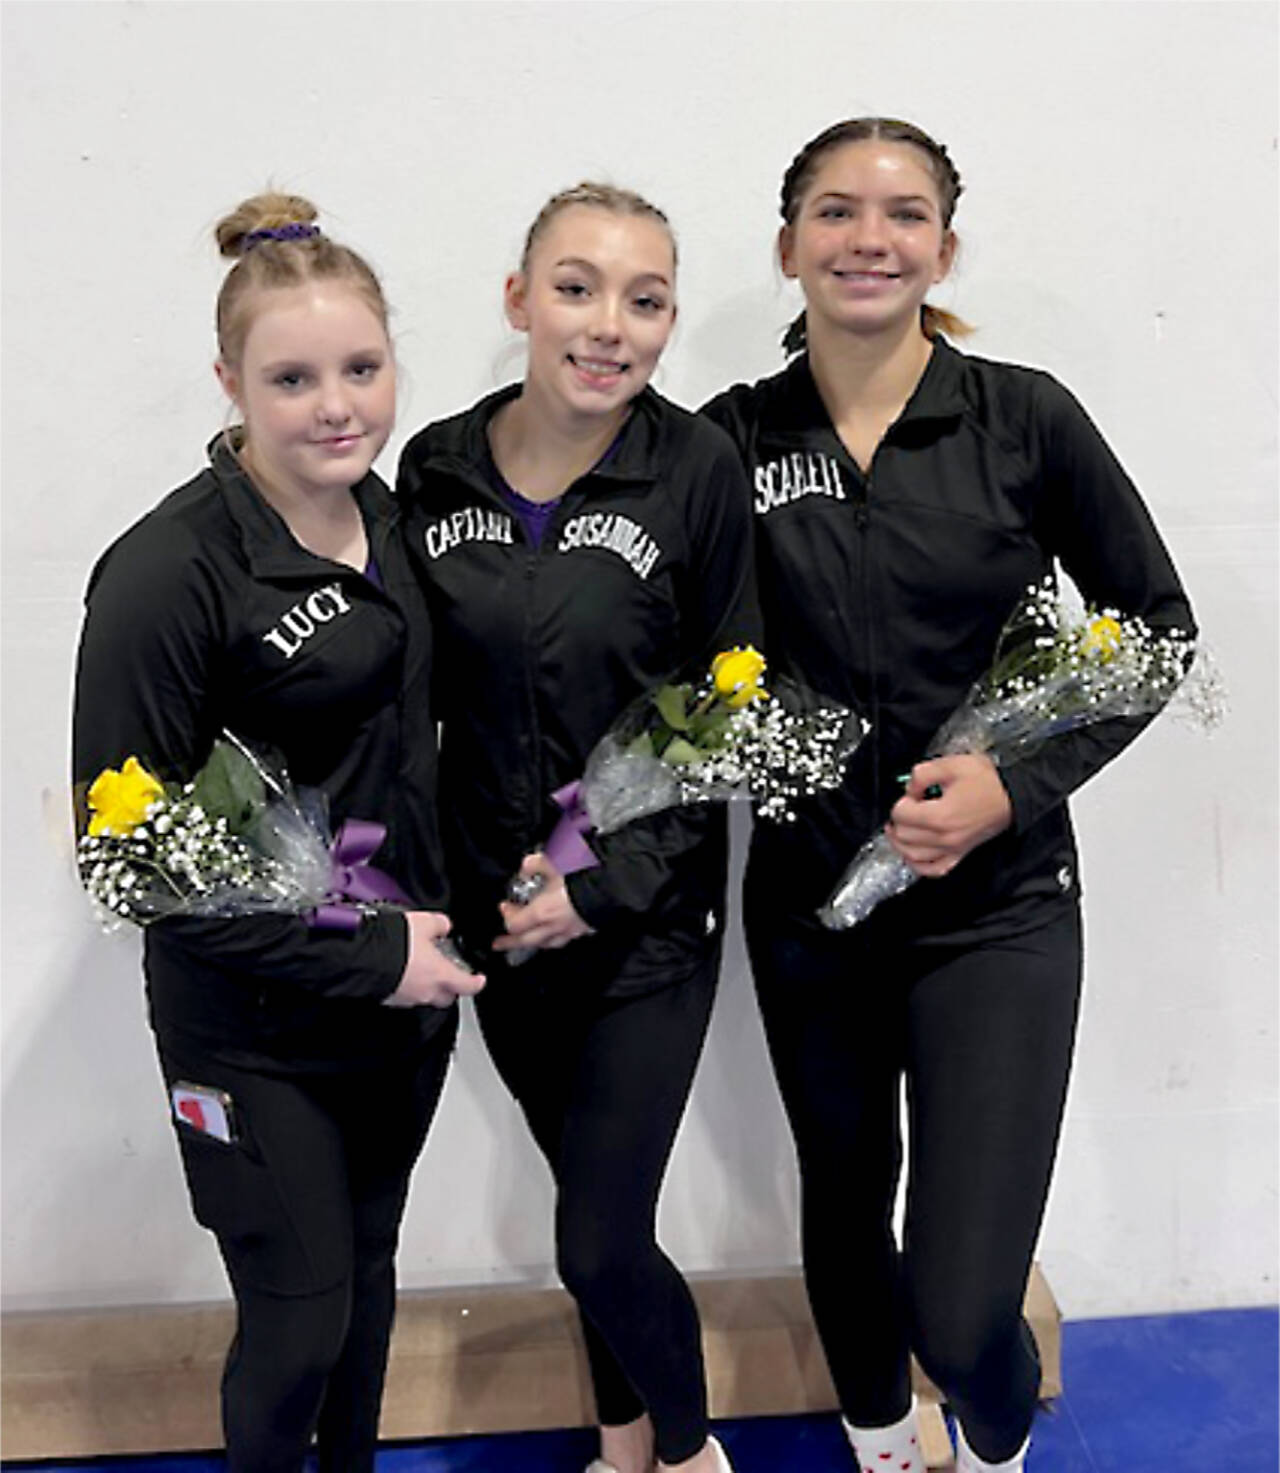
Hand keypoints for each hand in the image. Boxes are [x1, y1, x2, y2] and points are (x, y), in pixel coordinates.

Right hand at [383, 912, 485, 1007]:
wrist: (364, 959)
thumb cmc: (396, 944)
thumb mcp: (424, 922)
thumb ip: (439, 925)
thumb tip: (444, 926)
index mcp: (441, 975)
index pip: (468, 986)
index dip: (476, 983)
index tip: (479, 980)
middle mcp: (427, 991)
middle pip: (446, 998)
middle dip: (450, 988)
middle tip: (449, 975)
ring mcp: (407, 998)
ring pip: (425, 997)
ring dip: (427, 985)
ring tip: (421, 968)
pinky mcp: (390, 999)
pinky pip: (405, 995)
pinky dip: (407, 986)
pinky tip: (401, 971)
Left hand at [493, 852, 593, 953]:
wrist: (611, 888)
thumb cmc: (581, 877)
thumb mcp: (553, 863)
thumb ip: (534, 864)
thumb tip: (526, 867)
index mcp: (541, 913)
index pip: (515, 924)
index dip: (507, 916)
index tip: (504, 906)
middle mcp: (553, 927)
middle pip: (525, 942)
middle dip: (510, 943)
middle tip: (499, 944)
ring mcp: (569, 932)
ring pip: (544, 944)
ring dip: (532, 943)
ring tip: (526, 941)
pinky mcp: (583, 932)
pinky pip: (562, 940)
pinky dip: (552, 939)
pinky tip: (552, 934)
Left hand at [886, 754, 1011, 877]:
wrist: (1012, 795)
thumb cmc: (986, 781)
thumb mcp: (951, 764)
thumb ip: (921, 774)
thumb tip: (909, 790)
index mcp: (940, 815)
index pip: (901, 815)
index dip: (900, 801)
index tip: (911, 794)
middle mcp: (944, 838)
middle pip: (903, 836)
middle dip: (899, 820)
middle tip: (907, 807)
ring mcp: (953, 849)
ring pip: (912, 856)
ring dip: (901, 843)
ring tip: (901, 828)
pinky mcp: (960, 854)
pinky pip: (933, 869)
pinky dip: (918, 864)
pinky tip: (913, 853)